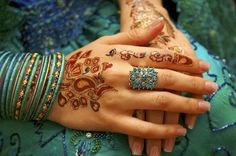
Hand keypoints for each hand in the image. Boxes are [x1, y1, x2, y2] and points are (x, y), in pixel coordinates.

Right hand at [48, 20, 215, 140]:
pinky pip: (142, 128)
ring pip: (158, 103)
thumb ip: (134, 38)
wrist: (51, 86)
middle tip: (210, 87)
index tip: (202, 67)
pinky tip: (179, 130)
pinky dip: (162, 131)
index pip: (162, 57)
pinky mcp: (109, 120)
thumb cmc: (79, 63)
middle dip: (192, 84)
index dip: (186, 61)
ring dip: (185, 106)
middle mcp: (122, 77)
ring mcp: (116, 100)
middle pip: (166, 79)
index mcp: (121, 56)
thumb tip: (160, 27)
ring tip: (202, 107)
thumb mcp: (104, 44)